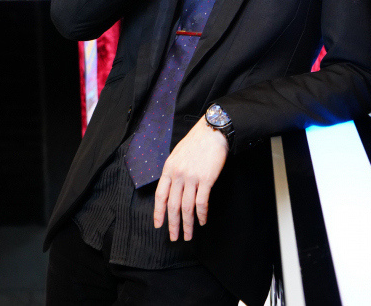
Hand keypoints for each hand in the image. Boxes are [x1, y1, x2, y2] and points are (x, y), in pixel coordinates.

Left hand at [153, 116, 228, 241]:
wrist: (212, 132)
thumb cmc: (195, 142)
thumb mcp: (177, 155)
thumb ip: (173, 172)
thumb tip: (171, 190)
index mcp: (168, 168)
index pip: (160, 195)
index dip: (158, 213)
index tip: (158, 225)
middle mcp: (178, 174)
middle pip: (173, 205)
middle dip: (173, 224)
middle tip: (174, 237)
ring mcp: (192, 177)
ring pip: (187, 207)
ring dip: (188, 224)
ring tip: (188, 235)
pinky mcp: (206, 179)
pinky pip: (202, 202)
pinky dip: (201, 214)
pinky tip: (202, 221)